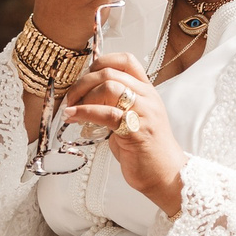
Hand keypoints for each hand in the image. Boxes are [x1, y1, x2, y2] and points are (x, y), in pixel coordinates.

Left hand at [59, 54, 187, 216]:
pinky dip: (84, 112)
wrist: (165, 174)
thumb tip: (84, 101)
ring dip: (82, 96)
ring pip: (108, 87)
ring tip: (71, 109)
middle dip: (82, 82)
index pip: (126, 60)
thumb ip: (114, 106)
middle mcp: (147, 97)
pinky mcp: (136, 130)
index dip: (101, 62)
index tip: (85, 76)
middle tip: (70, 97)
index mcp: (147, 91)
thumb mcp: (131, 120)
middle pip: (110, 73)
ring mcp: (143, 112)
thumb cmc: (146, 150)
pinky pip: (106, 113)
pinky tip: (73, 117)